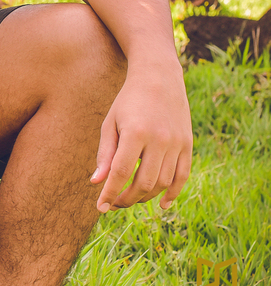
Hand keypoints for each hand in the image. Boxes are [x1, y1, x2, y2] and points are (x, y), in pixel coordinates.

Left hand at [91, 61, 192, 211]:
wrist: (158, 78)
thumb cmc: (127, 102)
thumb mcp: (110, 123)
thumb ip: (105, 154)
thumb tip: (97, 183)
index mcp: (135, 133)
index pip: (121, 172)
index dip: (110, 193)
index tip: (101, 207)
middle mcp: (159, 140)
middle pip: (144, 183)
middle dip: (127, 199)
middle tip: (114, 203)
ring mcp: (177, 143)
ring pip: (163, 183)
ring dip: (146, 197)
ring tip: (130, 198)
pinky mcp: (188, 145)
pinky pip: (182, 176)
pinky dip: (173, 193)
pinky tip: (161, 203)